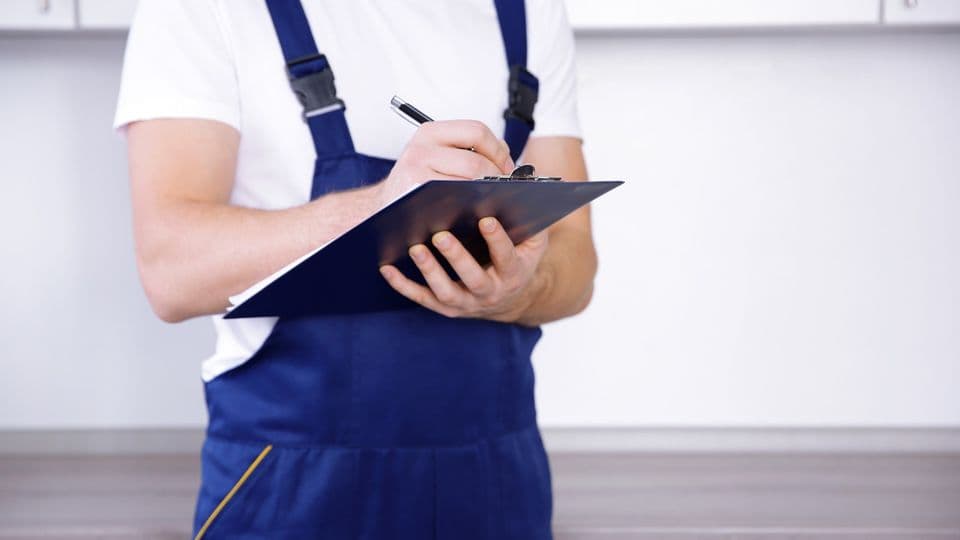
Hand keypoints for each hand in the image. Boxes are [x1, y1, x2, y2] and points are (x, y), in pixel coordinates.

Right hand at [374, 120, 513, 206]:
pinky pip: (456, 200)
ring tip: (494, 199)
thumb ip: (466, 149)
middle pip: (476, 161)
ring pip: (469, 180)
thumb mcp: (435, 156)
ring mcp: (416, 172)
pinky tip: (477, 210)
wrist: (386, 207)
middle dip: (497, 177)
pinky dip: (472, 205)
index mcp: (430, 132)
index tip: (508, 168)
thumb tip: (506, 157)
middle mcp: (420, 148)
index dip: (499, 151)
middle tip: (506, 190)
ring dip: (487, 192)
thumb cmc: (418, 184)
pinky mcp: (416, 194)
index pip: (477, 131)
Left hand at [379, 217, 548, 322]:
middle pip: (474, 278)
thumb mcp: (533, 242)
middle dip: (457, 257)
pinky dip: (403, 285)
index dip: (497, 240)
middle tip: (441, 235)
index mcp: (514, 274)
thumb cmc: (518, 257)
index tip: (487, 219)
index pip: (506, 257)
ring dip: (430, 270)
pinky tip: (387, 269)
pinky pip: (422, 297)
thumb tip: (522, 192)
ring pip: (446, 291)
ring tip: (415, 248)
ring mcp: (466, 302)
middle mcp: (490, 292)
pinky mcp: (445, 307)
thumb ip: (530, 221)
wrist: (509, 297)